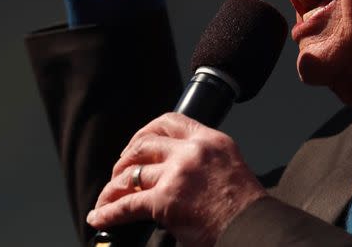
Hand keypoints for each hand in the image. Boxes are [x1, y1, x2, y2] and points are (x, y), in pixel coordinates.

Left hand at [87, 113, 266, 245]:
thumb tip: (173, 167)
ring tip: (105, 198)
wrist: (253, 230)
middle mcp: (191, 151)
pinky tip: (99, 215)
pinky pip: (127, 204)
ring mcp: (177, 174)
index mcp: (209, 140)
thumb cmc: (245, 209)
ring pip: (132, 174)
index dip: (146, 131)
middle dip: (125, 159)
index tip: (137, 143)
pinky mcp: (166, 200)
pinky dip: (109, 211)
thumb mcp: (229, 166)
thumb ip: (202, 159)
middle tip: (119, 172)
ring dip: (113, 187)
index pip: (170, 121)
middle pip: (144, 144)